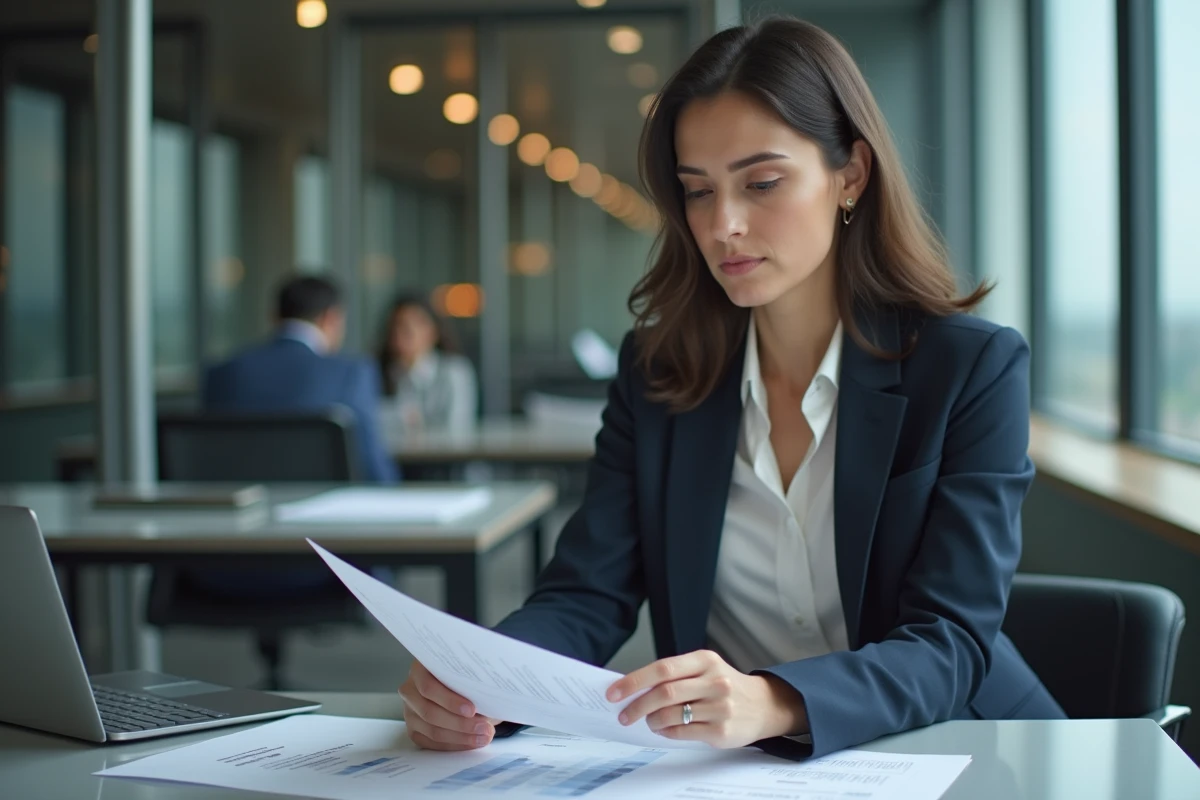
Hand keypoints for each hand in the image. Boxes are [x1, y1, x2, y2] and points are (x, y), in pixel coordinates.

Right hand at [399, 660, 498, 750]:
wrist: (460, 687)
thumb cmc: (465, 677)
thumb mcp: (470, 674)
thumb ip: (473, 684)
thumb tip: (490, 699)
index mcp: (421, 667)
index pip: (428, 686)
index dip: (449, 700)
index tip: (472, 710)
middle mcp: (410, 688)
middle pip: (430, 711)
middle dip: (460, 723)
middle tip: (484, 728)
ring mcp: (409, 710)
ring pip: (431, 729)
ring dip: (461, 737)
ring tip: (484, 736)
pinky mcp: (413, 729)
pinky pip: (430, 742)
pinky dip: (454, 744)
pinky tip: (471, 742)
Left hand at [607, 650, 807, 747]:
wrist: (763, 705)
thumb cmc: (724, 685)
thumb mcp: (705, 669)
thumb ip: (675, 676)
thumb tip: (634, 688)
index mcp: (705, 660)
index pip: (662, 668)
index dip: (634, 680)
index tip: (614, 692)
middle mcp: (715, 681)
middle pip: (665, 692)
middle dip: (637, 705)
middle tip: (624, 714)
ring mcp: (720, 706)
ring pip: (672, 714)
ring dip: (652, 720)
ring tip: (647, 721)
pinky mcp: (722, 730)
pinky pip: (683, 732)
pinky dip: (666, 732)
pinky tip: (663, 729)